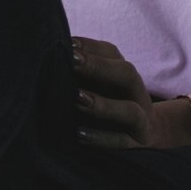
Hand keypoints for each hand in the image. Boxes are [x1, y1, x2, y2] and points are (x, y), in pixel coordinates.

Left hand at [72, 38, 190, 149]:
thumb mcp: (98, 84)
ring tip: (77, 99)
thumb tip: (48, 56)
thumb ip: (80, 72)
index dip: (90, 47)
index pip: (111, 53)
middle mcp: (135, 93)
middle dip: (98, 67)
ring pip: (130, 111)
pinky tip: (78, 134)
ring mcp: (140, 121)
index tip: (66, 44)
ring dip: (103, 105)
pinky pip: (120, 142)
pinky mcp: (135, 145)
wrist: (141, 134)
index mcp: (123, 73)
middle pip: (127, 74)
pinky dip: (100, 138)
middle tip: (72, 61)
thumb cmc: (108, 103)